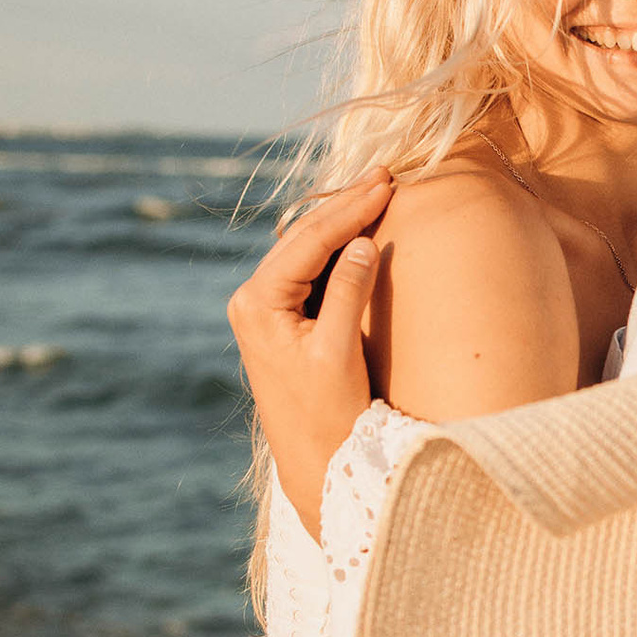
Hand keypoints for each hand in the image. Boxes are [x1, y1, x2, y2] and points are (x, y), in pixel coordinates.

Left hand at [228, 169, 391, 543]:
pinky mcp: (278, 318)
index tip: (385, 183)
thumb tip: (365, 241)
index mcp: (258, 303)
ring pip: (304, 248)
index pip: (309, 241)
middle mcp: (251, 299)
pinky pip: (308, 268)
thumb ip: (348, 293)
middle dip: (345, 205)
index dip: (349, 209)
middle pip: (303, 236)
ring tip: (375, 190)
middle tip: (385, 175)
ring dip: (340, 220)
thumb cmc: (326, 414)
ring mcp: (262, 308)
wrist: (314, 461)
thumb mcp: (338, 351)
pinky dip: (336, 245)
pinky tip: (359, 226)